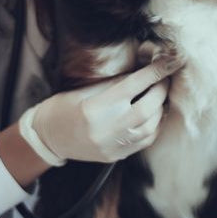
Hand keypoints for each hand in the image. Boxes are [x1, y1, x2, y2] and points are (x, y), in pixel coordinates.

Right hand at [31, 56, 182, 162]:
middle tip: (165, 78)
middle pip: (147, 108)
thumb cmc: (64, 107)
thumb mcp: (86, 89)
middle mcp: (107, 129)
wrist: (48, 137)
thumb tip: (143, 71)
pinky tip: (153, 115)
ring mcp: (113, 145)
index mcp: (96, 108)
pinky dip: (154, 126)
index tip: (168, 62)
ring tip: (159, 95)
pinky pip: (145, 141)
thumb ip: (116, 84)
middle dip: (160, 91)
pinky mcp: (116, 156)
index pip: (133, 85)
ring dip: (160, 109)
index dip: (154, 72)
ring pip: (150, 127)